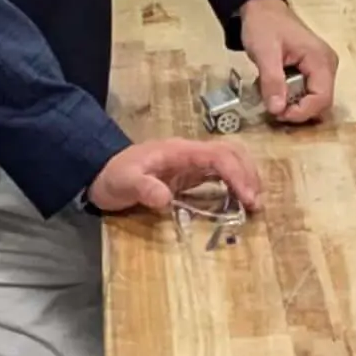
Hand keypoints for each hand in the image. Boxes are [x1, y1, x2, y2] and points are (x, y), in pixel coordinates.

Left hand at [88, 135, 263, 217]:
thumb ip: (144, 188)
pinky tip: (239, 201)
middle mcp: (190, 153)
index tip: (248, 197)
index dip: (237, 174)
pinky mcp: (190, 175)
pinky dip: (235, 185)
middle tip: (257, 203)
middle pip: (231, 153)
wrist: (99, 174)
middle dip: (249, 175)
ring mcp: (192, 163)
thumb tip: (165, 198)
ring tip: (254, 204)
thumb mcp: (124, 182)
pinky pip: (220, 174)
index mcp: (180, 151)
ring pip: (230, 161)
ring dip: (246, 178)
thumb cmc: (113, 177)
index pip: (218, 155)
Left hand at [240, 0, 336, 122]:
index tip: (278, 114)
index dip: (302, 112)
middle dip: (298, 110)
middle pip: (321, 102)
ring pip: (315, 99)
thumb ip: (272, 81)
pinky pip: (308, 92)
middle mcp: (327, 65)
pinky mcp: (313, 69)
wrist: (261, 7)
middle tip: (273, 107)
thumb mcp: (264, 52)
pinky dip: (293, 97)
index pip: (322, 98)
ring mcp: (322, 67)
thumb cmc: (264, 24)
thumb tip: (277, 110)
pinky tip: (277, 89)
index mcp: (320, 59)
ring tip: (273, 96)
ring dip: (295, 105)